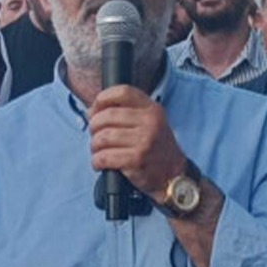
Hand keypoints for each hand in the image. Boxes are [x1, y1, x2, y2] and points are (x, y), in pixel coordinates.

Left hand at [88, 85, 186, 204]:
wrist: (174, 174)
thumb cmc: (156, 147)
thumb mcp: (150, 122)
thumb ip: (127, 112)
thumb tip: (92, 111)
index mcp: (152, 109)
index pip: (123, 92)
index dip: (103, 98)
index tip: (95, 108)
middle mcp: (150, 123)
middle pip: (108, 115)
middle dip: (94, 126)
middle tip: (94, 134)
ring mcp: (144, 141)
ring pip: (103, 137)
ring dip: (95, 145)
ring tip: (98, 150)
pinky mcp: (136, 160)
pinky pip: (105, 157)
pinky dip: (97, 161)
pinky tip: (100, 163)